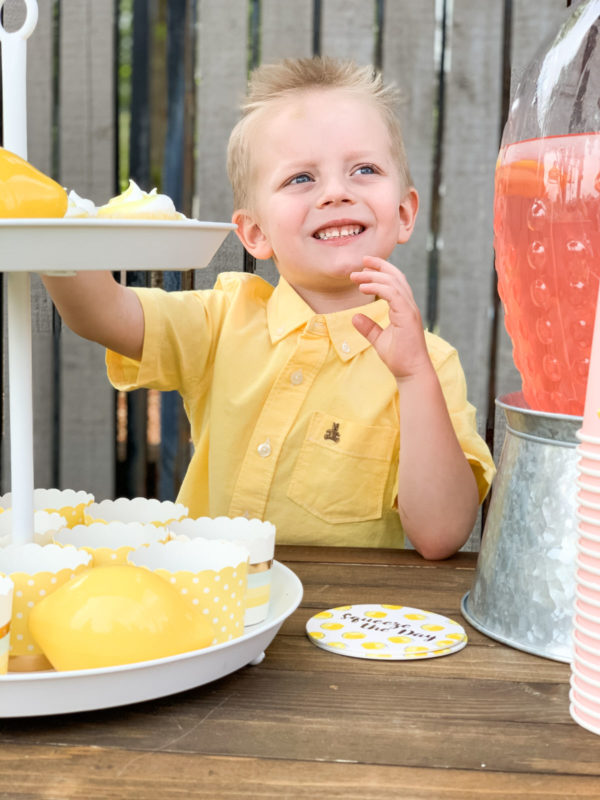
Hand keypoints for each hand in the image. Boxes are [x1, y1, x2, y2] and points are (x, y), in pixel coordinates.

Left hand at [350, 256, 430, 380]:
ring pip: (394, 282)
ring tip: (356, 276)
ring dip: (374, 276)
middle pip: (396, 277)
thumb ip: (368, 328)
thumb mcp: (379, 340)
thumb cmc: (399, 358)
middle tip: (360, 263)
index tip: (364, 266)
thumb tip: (354, 317)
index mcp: (405, 308)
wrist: (410, 372)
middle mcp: (409, 306)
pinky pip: (393, 294)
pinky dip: (378, 288)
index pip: (395, 282)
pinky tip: (364, 288)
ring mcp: (410, 310)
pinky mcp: (408, 316)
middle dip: (378, 267)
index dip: (381, 271)